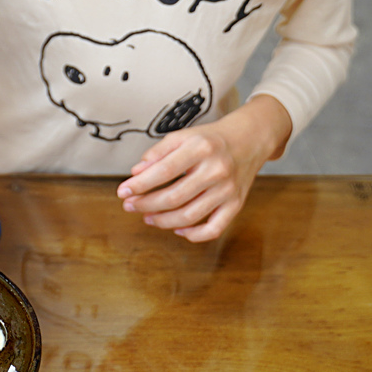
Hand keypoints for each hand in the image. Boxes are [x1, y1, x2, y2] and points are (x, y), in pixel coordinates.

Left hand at [116, 96, 291, 242]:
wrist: (249, 139)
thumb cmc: (210, 139)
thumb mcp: (182, 136)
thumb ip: (158, 153)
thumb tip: (136, 173)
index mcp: (200, 148)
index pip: (164, 171)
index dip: (140, 184)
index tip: (122, 191)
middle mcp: (216, 170)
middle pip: (174, 197)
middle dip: (146, 204)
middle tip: (129, 206)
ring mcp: (228, 190)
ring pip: (190, 216)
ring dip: (163, 221)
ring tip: (147, 217)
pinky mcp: (236, 205)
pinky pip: (214, 229)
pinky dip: (193, 235)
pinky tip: (177, 229)